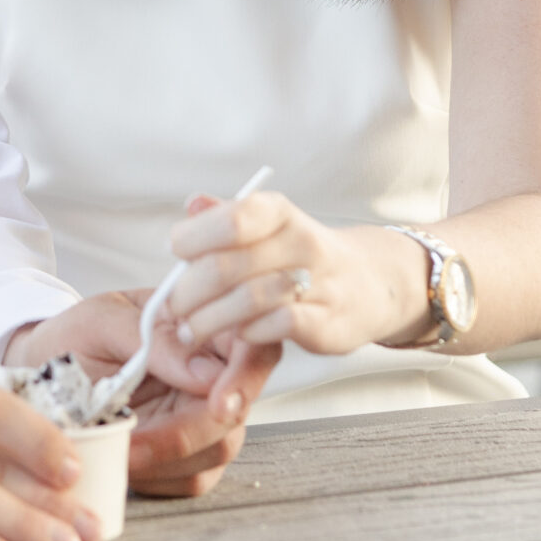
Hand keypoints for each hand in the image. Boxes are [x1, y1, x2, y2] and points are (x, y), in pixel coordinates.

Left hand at [5, 292, 278, 497]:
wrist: (41, 370)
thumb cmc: (75, 335)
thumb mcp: (102, 321)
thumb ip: (154, 340)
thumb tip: (207, 373)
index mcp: (203, 326)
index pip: (254, 348)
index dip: (246, 378)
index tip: (218, 404)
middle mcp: (213, 374)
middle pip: (236, 412)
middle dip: (187, 433)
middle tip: (132, 442)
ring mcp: (203, 418)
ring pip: (217, 451)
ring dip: (166, 459)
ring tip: (115, 447)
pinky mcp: (187, 457)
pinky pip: (192, 479)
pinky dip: (157, 478)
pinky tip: (122, 460)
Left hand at [166, 191, 431, 355]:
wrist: (369, 284)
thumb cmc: (298, 254)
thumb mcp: (265, 226)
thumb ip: (225, 217)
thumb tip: (192, 205)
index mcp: (278, 212)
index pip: (232, 219)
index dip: (194, 238)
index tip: (175, 254)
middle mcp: (301, 242)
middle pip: (229, 266)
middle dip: (189, 291)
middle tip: (171, 308)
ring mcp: (319, 284)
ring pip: (250, 299)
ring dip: (209, 319)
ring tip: (189, 331)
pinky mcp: (329, 323)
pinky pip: (279, 327)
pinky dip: (249, 333)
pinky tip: (236, 336)